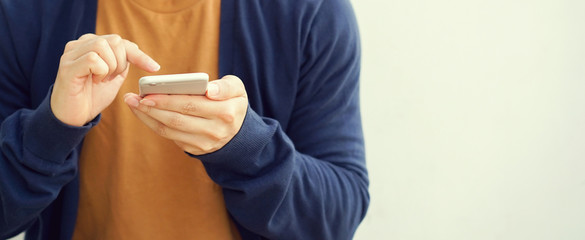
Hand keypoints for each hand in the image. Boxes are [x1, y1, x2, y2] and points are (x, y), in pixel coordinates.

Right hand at [51, 34, 159, 126]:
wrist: (72, 117)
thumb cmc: (92, 96)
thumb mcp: (113, 77)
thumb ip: (123, 62)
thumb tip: (138, 51)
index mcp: (91, 44)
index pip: (121, 41)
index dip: (139, 54)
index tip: (155, 68)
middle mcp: (79, 44)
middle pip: (114, 40)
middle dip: (122, 62)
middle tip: (113, 77)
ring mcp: (71, 54)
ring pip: (103, 46)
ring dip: (111, 66)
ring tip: (102, 79)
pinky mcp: (67, 66)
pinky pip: (93, 59)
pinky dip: (100, 71)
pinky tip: (94, 80)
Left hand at [124, 75, 248, 154]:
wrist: (238, 133)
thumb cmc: (232, 102)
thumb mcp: (237, 89)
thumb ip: (225, 86)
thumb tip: (208, 90)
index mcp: (226, 112)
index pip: (194, 104)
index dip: (171, 100)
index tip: (151, 93)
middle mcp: (215, 130)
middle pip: (178, 117)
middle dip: (154, 106)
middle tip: (135, 96)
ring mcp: (204, 142)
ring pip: (171, 129)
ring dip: (148, 115)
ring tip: (133, 103)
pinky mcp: (194, 149)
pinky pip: (170, 136)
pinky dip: (153, 123)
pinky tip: (143, 112)